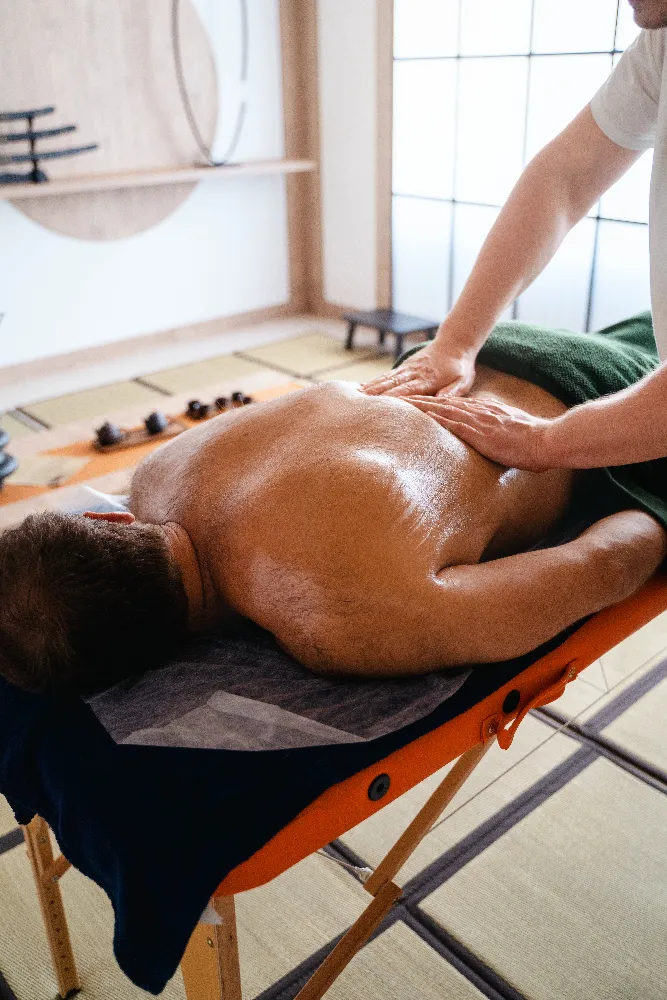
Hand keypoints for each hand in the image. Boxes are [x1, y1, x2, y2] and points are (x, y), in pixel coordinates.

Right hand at [359, 341, 475, 397]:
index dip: (394, 399)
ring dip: (371, 388)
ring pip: (386, 379)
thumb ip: (452, 392)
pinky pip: (386, 376)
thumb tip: (440, 401)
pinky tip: (361, 389)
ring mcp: (407, 369)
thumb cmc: (460, 368)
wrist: (455, 343)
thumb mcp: (463, 381)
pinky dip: (373, 382)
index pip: (409, 391)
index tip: (380, 408)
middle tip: (360, 406)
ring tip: (354, 398)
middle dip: (376, 396)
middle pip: (392, 385)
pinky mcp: (404, 367)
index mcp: (429, 379)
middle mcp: (414, 373)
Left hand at [403, 394, 555, 470]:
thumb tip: (494, 437)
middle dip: (422, 401)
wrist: (548, 440)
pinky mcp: (481, 434)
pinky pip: (455, 426)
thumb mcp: (514, 430)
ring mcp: (480, 422)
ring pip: (445, 411)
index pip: (457, 404)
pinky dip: (437, 421)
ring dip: (423, 407)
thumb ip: (501, 430)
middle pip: (445, 403)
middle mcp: (481, 413)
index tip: (420, 401)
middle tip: (401, 398)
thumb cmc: (536, 442)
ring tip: (403, 404)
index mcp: (489, 411)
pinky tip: (423, 419)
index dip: (436, 402)